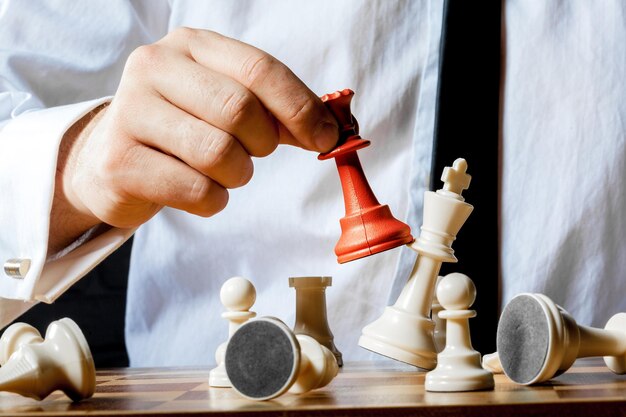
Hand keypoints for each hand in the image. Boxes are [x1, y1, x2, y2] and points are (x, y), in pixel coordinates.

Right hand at [50, 28, 337, 251]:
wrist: (112, 160)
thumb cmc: (184, 129)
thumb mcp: (226, 103)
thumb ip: (276, 110)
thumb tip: (330, 129)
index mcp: (191, 45)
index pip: (259, 69)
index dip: (301, 107)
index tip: (325, 137)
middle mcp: (154, 67)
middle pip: (239, 110)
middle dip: (262, 144)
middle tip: (254, 153)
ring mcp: (130, 113)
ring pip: (219, 154)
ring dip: (237, 175)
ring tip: (222, 171)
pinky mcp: (120, 163)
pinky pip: (197, 192)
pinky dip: (213, 201)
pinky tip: (198, 190)